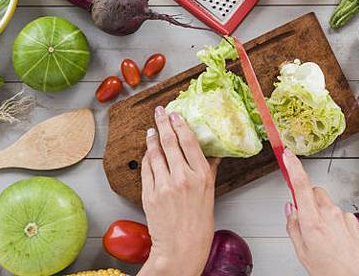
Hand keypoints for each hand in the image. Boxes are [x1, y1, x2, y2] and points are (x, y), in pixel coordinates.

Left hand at [138, 106, 219, 275]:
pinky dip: (146, 158)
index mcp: (201, 176)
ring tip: (151, 129)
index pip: (189, 142)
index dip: (181, 125)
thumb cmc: (199, 224)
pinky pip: (146, 169)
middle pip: (170, 142)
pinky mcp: (150, 194)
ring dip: (152, 138)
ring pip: (155, 153)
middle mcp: (183, 178)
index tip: (176, 114)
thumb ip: (208, 170)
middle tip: (160, 111)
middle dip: (163, 123)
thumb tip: (212, 153)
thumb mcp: (210, 194)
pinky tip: (147, 151)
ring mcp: (164, 186)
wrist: (181, 248)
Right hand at [283, 149, 358, 275]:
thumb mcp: (303, 254)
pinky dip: (336, 224)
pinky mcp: (357, 221)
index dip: (293, 166)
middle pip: (315, 192)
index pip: (301, 185)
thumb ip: (293, 228)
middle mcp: (331, 214)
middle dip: (308, 200)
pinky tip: (338, 242)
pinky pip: (341, 215)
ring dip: (323, 215)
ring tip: (325, 241)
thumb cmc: (334, 273)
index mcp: (313, 222)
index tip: (287, 154)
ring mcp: (346, 216)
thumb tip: (290, 210)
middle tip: (305, 220)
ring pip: (328, 205)